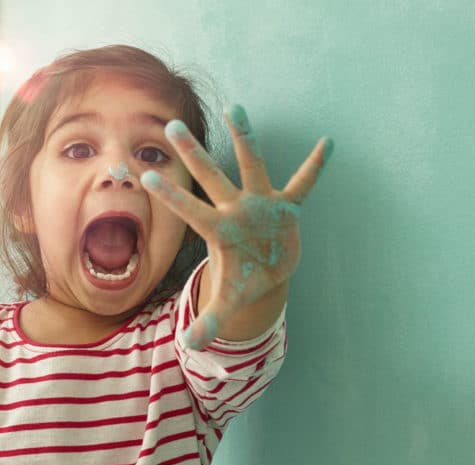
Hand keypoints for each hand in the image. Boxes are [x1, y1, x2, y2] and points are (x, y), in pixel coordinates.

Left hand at [141, 104, 332, 348]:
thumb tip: (191, 347)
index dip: (171, 196)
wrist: (265, 272)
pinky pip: (302, 183)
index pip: (190, 211)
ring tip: (236, 106)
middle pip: (211, 177)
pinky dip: (314, 168)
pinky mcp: (286, 207)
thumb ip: (211, 321)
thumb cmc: (242, 281)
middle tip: (172, 125)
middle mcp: (235, 209)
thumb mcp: (228, 302)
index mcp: (219, 231)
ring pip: (251, 164)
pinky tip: (327, 143)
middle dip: (193, 154)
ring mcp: (260, 204)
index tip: (146, 177)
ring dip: (245, 138)